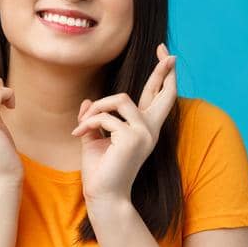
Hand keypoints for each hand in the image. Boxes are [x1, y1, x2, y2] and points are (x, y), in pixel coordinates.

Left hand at [72, 42, 178, 205]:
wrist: (104, 195)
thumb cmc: (101, 170)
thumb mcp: (95, 137)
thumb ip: (95, 118)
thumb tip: (88, 101)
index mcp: (145, 128)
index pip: (159, 97)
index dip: (163, 76)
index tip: (167, 55)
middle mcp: (150, 129)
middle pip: (163, 92)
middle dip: (164, 70)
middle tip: (167, 52)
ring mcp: (144, 133)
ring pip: (118, 100)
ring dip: (96, 109)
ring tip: (83, 126)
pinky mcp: (132, 138)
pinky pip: (104, 117)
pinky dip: (87, 123)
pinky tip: (79, 135)